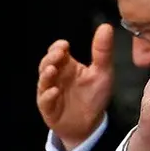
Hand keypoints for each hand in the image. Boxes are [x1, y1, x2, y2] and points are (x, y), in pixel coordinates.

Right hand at [36, 23, 113, 150]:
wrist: (90, 124)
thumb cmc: (94, 96)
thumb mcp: (103, 73)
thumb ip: (102, 52)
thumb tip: (106, 26)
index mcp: (66, 66)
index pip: (56, 52)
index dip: (57, 48)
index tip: (65, 46)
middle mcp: (56, 77)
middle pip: (47, 63)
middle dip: (51, 58)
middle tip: (59, 53)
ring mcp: (50, 92)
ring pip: (43, 81)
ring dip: (46, 74)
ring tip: (53, 69)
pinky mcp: (49, 109)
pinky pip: (45, 101)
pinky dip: (48, 96)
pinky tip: (54, 91)